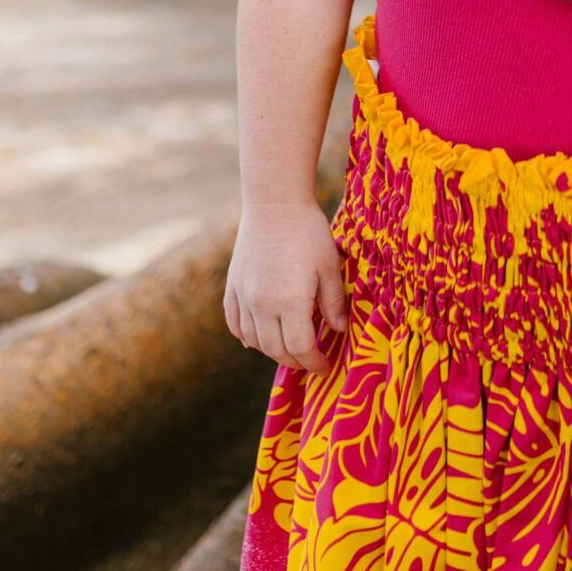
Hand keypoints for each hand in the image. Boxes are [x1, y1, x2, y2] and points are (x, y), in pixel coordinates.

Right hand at [224, 198, 348, 376]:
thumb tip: (339, 331)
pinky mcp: (232, 285)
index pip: (300, 348)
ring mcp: (244, 296)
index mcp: (290, 303)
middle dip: (295, 361)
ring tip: (288, 349)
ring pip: (254, 340)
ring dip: (271, 351)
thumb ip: (333, 302)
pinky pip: (234, 322)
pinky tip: (255, 339)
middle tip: (309, 361)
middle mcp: (262, 305)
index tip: (325, 367)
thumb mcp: (329, 266)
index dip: (313, 363)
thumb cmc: (308, 232)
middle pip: (276, 349)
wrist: (274, 203)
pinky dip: (245, 335)